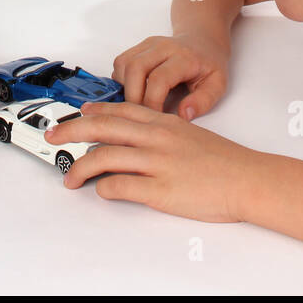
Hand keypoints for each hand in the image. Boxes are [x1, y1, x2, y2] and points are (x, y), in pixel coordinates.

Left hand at [45, 101, 262, 222]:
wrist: (249, 179)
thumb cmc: (225, 161)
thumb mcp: (190, 134)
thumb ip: (164, 133)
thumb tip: (140, 140)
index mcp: (163, 122)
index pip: (119, 111)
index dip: (94, 112)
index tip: (79, 115)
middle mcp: (155, 137)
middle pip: (102, 128)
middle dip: (71, 131)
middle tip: (53, 138)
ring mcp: (156, 162)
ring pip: (104, 157)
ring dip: (80, 168)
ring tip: (70, 178)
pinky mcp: (159, 189)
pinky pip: (120, 186)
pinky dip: (104, 188)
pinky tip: (101, 191)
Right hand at [113, 33, 228, 119]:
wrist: (203, 40)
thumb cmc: (209, 65)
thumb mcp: (217, 85)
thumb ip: (202, 102)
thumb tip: (183, 116)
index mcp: (184, 57)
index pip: (159, 79)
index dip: (152, 102)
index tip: (155, 118)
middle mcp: (164, 46)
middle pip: (135, 68)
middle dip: (132, 96)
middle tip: (140, 113)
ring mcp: (149, 44)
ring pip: (123, 64)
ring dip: (124, 87)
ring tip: (137, 103)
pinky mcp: (139, 46)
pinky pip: (121, 62)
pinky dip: (121, 80)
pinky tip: (134, 91)